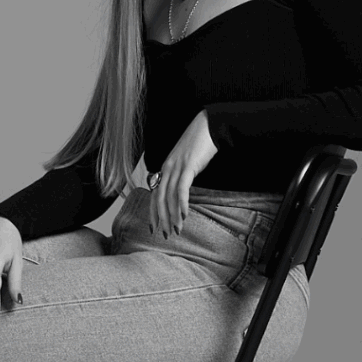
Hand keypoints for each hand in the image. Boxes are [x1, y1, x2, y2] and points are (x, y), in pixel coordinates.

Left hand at [148, 110, 217, 237]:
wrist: (209, 126)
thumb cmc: (199, 144)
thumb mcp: (186, 161)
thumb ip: (181, 175)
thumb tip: (180, 192)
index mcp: (165, 168)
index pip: (155, 194)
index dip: (153, 212)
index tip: (153, 228)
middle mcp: (167, 168)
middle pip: (160, 198)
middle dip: (162, 219)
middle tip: (166, 234)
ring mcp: (176, 167)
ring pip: (169, 196)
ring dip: (173, 215)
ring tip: (177, 229)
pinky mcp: (188, 166)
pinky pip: (182, 189)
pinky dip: (182, 203)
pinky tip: (185, 215)